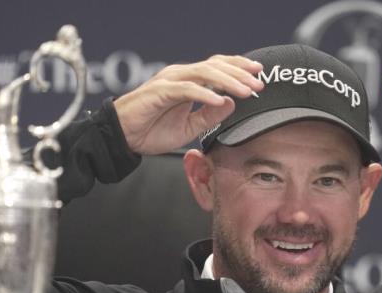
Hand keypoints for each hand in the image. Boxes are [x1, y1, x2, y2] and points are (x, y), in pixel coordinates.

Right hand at [114, 55, 263, 154]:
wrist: (123, 138)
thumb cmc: (151, 131)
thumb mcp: (188, 128)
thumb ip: (209, 116)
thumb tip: (231, 105)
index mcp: (187, 81)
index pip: (217, 68)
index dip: (238, 68)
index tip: (258, 75)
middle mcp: (180, 76)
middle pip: (215, 66)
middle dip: (240, 74)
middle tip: (259, 84)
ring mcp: (169, 81)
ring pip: (204, 73)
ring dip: (228, 81)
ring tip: (245, 91)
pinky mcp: (160, 92)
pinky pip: (186, 89)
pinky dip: (204, 94)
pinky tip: (219, 101)